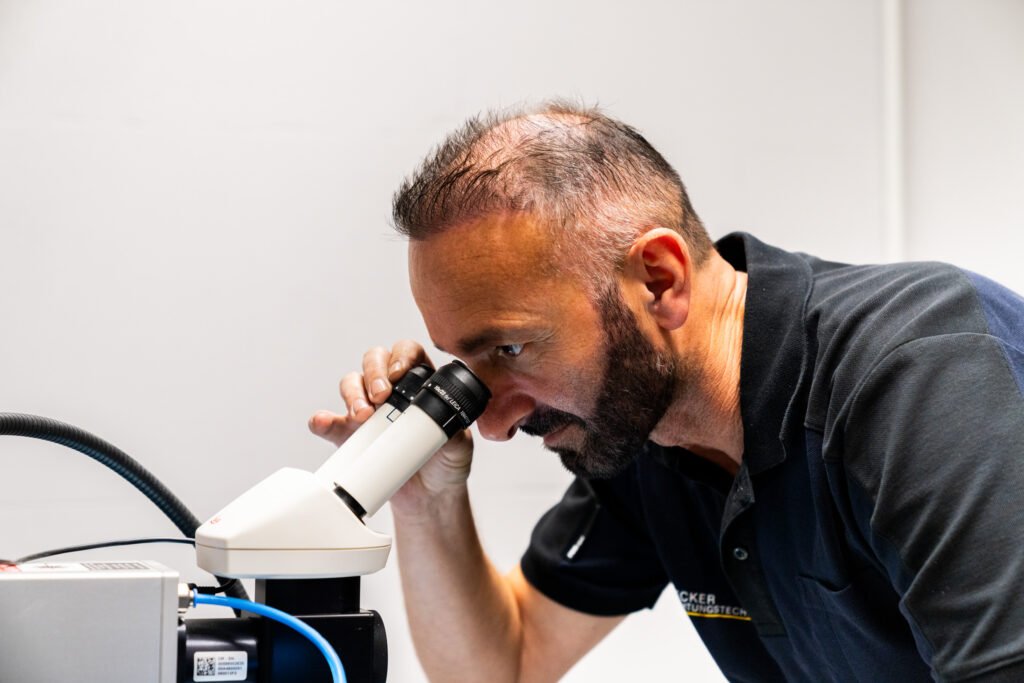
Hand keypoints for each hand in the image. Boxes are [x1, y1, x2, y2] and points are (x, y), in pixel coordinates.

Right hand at [308, 339, 474, 512]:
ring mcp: (369, 411)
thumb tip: (445, 423)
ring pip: (351, 384)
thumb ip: (456, 432)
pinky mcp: (351, 436)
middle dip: (374, 373)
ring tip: (362, 416)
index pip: (407, 353)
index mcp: (420, 382)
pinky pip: (330, 423)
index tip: (400, 374)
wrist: (431, 494)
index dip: (401, 356)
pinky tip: (323, 423)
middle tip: (381, 397)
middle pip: (375, 361)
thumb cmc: (447, 461)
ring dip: (353, 394)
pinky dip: (322, 421)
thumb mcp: (460, 445)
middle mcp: (392, 390)